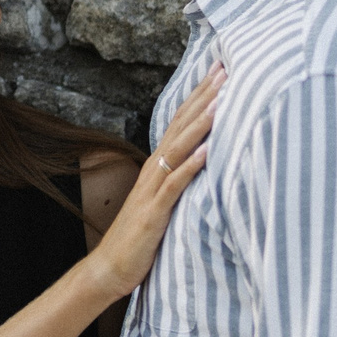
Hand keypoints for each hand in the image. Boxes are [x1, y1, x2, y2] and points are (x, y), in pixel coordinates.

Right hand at [84, 65, 221, 297]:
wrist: (111, 266)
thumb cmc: (140, 235)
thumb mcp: (164, 200)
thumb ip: (179, 177)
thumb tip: (204, 157)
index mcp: (158, 165)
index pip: (181, 121)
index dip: (200, 95)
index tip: (221, 70)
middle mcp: (154, 170)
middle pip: (181, 125)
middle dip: (204, 96)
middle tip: (226, 69)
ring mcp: (153, 189)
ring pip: (178, 149)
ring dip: (200, 124)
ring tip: (221, 101)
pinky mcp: (154, 212)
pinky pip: (174, 185)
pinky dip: (190, 167)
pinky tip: (206, 152)